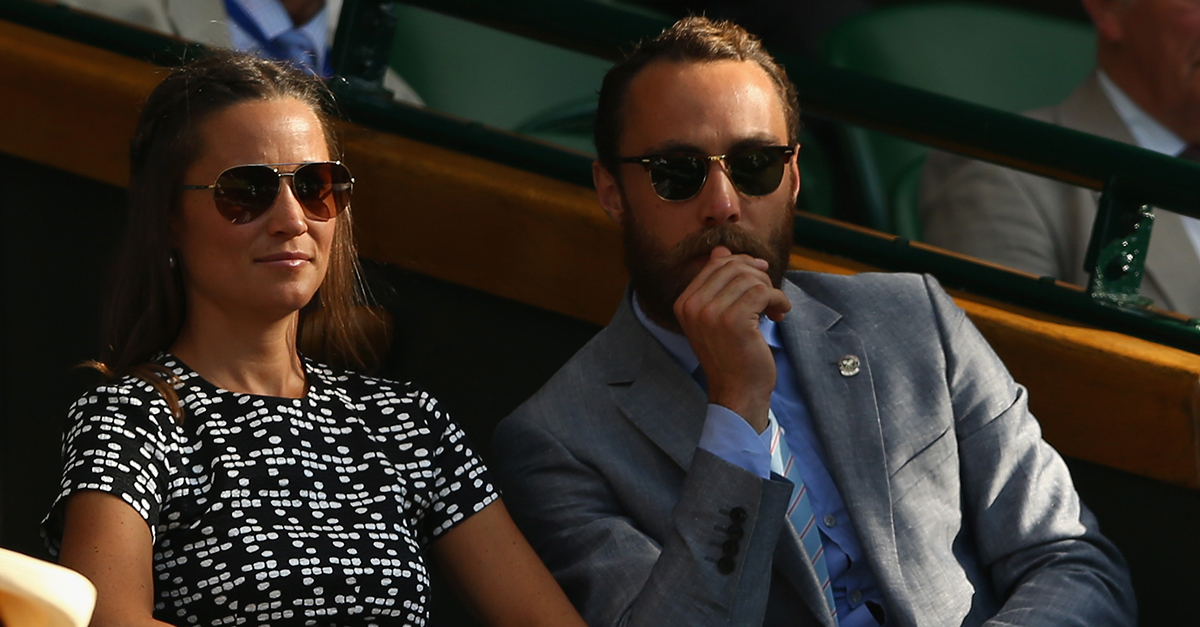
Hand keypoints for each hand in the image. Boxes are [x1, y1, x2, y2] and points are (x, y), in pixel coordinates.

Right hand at [674, 246, 790, 431]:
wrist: (737, 392)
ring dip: (769, 290)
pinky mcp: (734, 321)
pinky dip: (778, 300)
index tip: (761, 278)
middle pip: (734, 266)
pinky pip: (763, 292)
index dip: (743, 265)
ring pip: (750, 278)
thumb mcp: (718, 316)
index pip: (716, 264)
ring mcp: (710, 313)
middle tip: (769, 296)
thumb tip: (721, 250)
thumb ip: (717, 284)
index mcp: (684, 303)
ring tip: (774, 309)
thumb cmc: (731, 356)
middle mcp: (692, 306)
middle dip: (758, 276)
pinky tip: (780, 314)